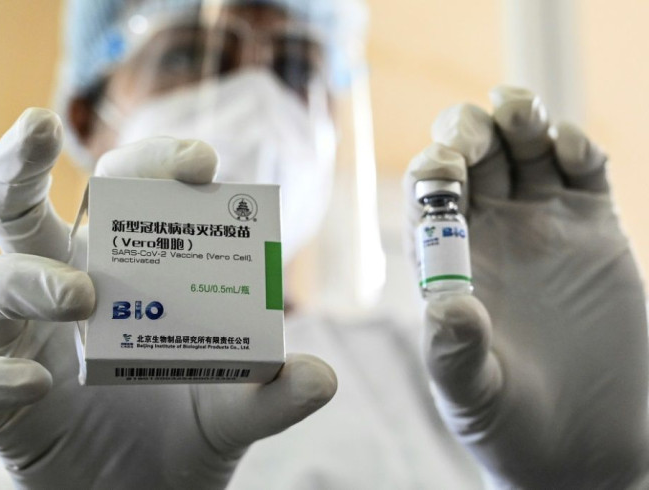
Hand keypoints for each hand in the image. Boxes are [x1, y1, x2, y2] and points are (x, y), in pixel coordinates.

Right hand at [0, 108, 336, 488]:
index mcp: (118, 272)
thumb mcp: (235, 412)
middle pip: (17, 210)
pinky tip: (32, 385)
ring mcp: (20, 347)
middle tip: (40, 126)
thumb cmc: (183, 433)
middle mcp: (59, 293)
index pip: (117, 195)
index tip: (200, 163)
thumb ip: (269, 393)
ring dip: (21, 278)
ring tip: (82, 297)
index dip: (149, 164)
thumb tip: (321, 376)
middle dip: (18, 162)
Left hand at [405, 87, 648, 487]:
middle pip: (471, 151)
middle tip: (483, 137)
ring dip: (521, 116)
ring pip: (525, 146)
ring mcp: (541, 226)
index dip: (434, 165)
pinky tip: (571, 153)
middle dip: (470, 127)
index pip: (427, 188)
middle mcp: (488, 232)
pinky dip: (577, 145)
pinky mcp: (595, 231)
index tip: (448, 169)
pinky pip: (584, 169)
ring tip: (525, 118)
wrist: (577, 442)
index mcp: (445, 257)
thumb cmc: (507, 422)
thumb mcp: (469, 391)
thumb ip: (453, 351)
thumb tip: (449, 306)